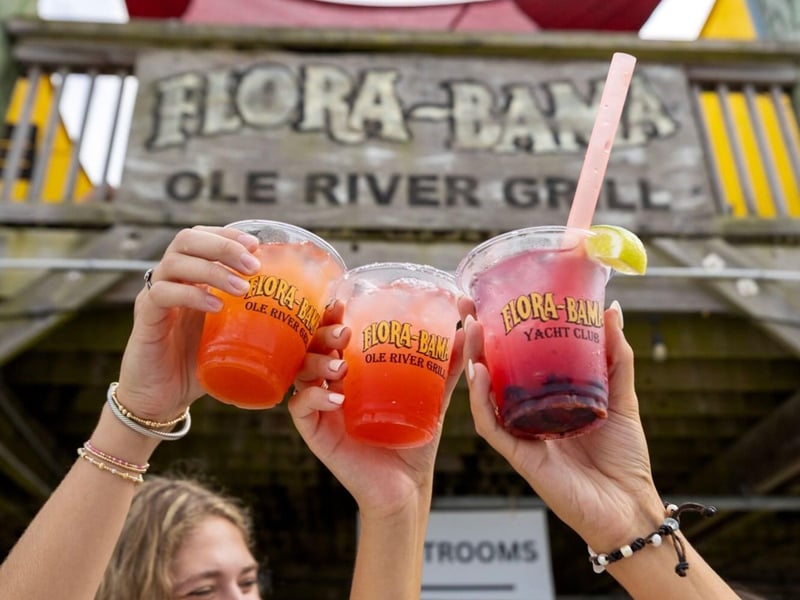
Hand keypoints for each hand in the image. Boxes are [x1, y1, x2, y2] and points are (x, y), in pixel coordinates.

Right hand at [115, 226, 260, 420]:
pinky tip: (215, 307)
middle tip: (252, 266)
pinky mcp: (145, 318)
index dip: (228, 234)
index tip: (256, 244)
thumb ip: (254, 320)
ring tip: (241, 288)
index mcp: (190, 277)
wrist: (162, 398)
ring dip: (213, 269)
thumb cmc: (200, 364)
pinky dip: (191, 295)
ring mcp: (155, 296)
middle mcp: (170, 279)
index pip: (202, 236)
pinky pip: (162, 293)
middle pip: (188, 239)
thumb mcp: (231, 336)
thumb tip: (304, 317)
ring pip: (175, 261)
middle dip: (223, 246)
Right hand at [289, 300, 465, 517]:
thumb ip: (446, 367)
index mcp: (350, 371)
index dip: (330, 316)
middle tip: (345, 331)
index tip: (343, 302)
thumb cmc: (414, 439)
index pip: (331, 334)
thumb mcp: (431, 397)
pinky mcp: (315, 433)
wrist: (407, 485)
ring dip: (317, 361)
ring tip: (341, 363)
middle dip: (322, 333)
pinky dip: (312, 397)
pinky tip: (334, 397)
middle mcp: (329, 385)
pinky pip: (300, 407)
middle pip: (310, 346)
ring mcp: (319, 408)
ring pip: (300, 372)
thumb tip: (468, 330)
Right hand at [461, 299, 663, 548]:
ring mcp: (520, 434)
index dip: (500, 332)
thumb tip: (611, 309)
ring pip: (485, 395)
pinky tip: (480, 373)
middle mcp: (528, 414)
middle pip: (493, 373)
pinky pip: (491, 425)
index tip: (491, 298)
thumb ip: (617, 357)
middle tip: (470, 305)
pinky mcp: (519, 455)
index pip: (516, 361)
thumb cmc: (625, 457)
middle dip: (477, 340)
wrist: (630, 507)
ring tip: (473, 328)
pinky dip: (482, 400)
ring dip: (475, 361)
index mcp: (547, 399)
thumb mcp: (622, 397)